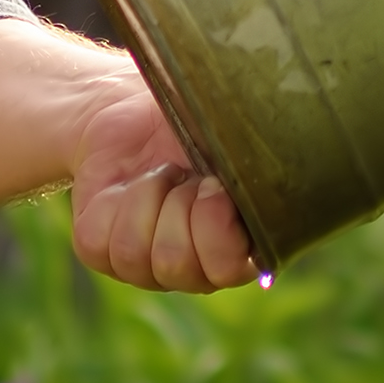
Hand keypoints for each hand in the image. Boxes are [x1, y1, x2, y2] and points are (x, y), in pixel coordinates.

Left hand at [66, 72, 257, 293]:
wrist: (140, 112)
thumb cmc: (200, 121)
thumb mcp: (236, 133)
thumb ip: (261, 155)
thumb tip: (282, 147)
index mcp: (240, 250)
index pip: (228, 269)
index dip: (215, 222)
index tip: (214, 180)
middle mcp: (195, 270)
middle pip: (176, 263)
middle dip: (177, 204)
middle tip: (185, 174)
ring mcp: (146, 267)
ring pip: (135, 254)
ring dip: (146, 197)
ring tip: (160, 174)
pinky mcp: (103, 252)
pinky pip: (100, 242)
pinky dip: (111, 201)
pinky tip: (126, 184)